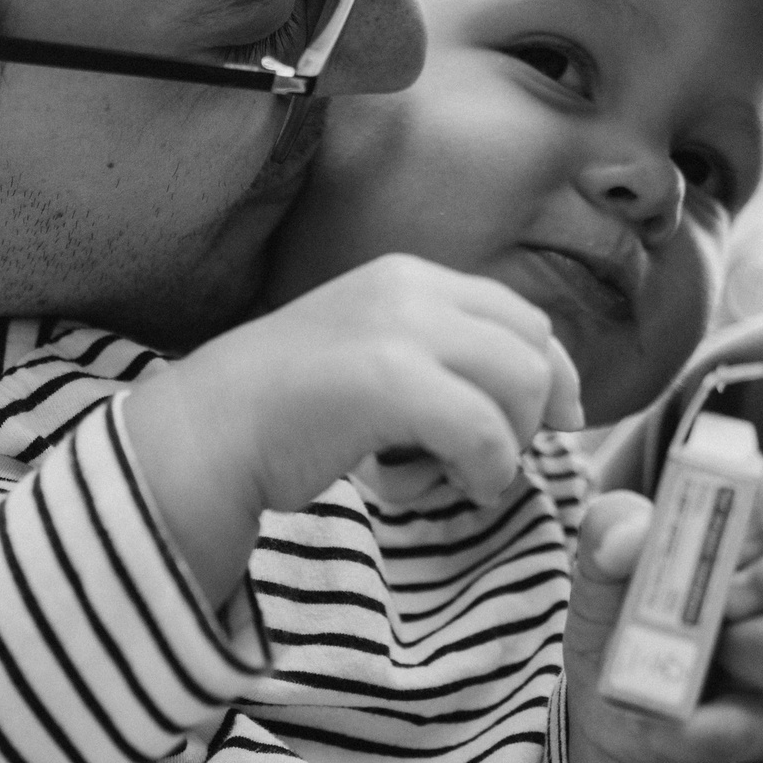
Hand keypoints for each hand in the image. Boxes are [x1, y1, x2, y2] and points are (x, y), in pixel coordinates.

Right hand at [122, 254, 583, 607]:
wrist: (208, 429)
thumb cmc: (283, 408)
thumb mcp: (366, 348)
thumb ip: (432, 350)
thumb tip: (527, 390)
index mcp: (405, 277)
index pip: (519, 315)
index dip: (552, 372)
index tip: (554, 421)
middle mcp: (409, 289)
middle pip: (531, 347)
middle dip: (533, 412)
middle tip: (494, 459)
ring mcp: (399, 330)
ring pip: (520, 385)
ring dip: (508, 444)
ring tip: (462, 474)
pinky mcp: (391, 381)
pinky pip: (486, 432)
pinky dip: (485, 470)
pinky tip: (451, 486)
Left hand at [561, 446, 762, 762]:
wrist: (611, 697)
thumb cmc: (625, 604)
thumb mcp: (604, 557)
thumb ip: (611, 528)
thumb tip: (631, 536)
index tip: (727, 521)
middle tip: (721, 591)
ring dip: (743, 644)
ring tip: (688, 649)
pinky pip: (756, 723)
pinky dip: (700, 720)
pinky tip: (667, 713)